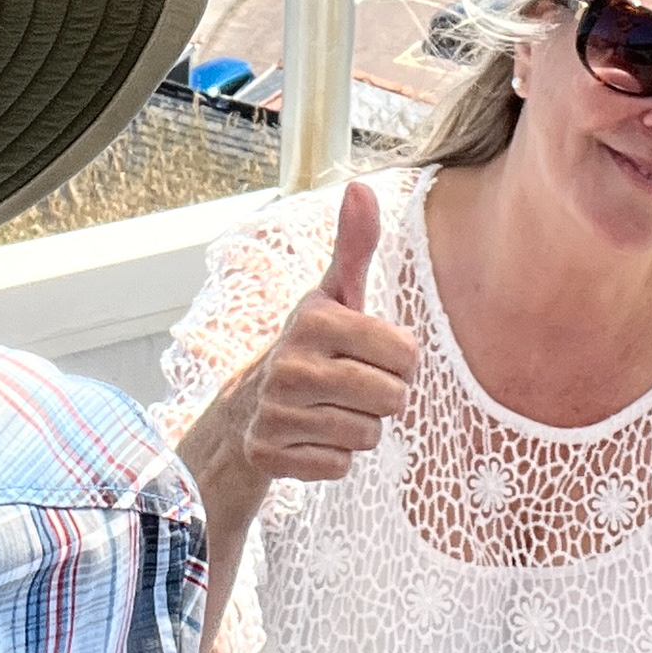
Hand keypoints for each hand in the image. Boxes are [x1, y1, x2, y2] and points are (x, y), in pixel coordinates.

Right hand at [230, 183, 417, 483]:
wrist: (245, 408)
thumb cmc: (311, 347)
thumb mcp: (333, 296)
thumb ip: (354, 245)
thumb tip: (361, 185)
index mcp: (315, 319)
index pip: (406, 354)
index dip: (399, 361)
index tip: (370, 356)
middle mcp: (290, 363)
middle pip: (392, 399)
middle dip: (382, 398)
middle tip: (351, 387)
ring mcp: (275, 412)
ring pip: (367, 436)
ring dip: (357, 429)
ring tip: (329, 410)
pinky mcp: (269, 455)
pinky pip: (339, 467)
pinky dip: (332, 458)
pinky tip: (310, 438)